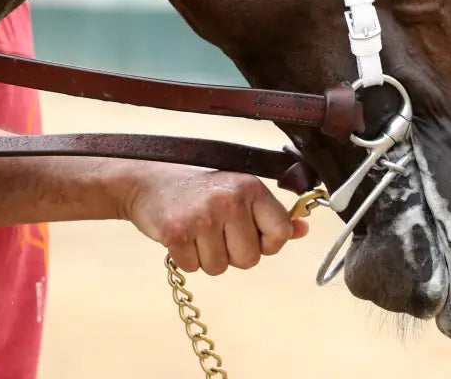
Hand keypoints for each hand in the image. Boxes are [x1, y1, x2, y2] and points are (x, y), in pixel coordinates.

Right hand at [123, 163, 308, 274]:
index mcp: (250, 186)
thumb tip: (303, 230)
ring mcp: (202, 217)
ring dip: (207, 256)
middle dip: (233, 252)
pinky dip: (186, 257)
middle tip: (216, 228)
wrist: (147, 181)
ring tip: (196, 228)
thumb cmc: (198, 186)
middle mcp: (229, 200)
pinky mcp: (176, 233)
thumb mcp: (237, 190)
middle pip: (249, 259)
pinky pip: (194, 268)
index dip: (266, 242)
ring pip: (220, 268)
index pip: (280, 234)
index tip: (250, 232)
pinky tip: (181, 234)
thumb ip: (270, 212)